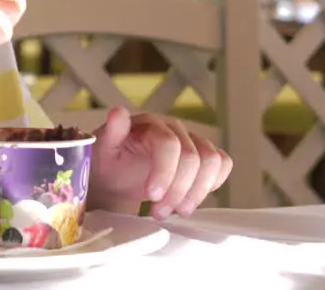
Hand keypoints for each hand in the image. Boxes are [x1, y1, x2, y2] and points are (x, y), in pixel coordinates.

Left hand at [87, 107, 231, 218]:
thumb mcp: (102, 150)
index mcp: (150, 124)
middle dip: (179, 190)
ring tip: (177, 211)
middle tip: (160, 213)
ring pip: (212, 162)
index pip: (169, 143)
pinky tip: (190, 199)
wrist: (115, 177)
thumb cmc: (109, 163)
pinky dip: (212, 184)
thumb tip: (118, 112)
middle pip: (193, 157)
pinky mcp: (203, 156)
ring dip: (197, 192)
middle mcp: (175, 129)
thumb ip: (112, 131)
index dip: (165, 171)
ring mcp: (192, 141)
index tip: (153, 196)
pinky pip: (222, 164)